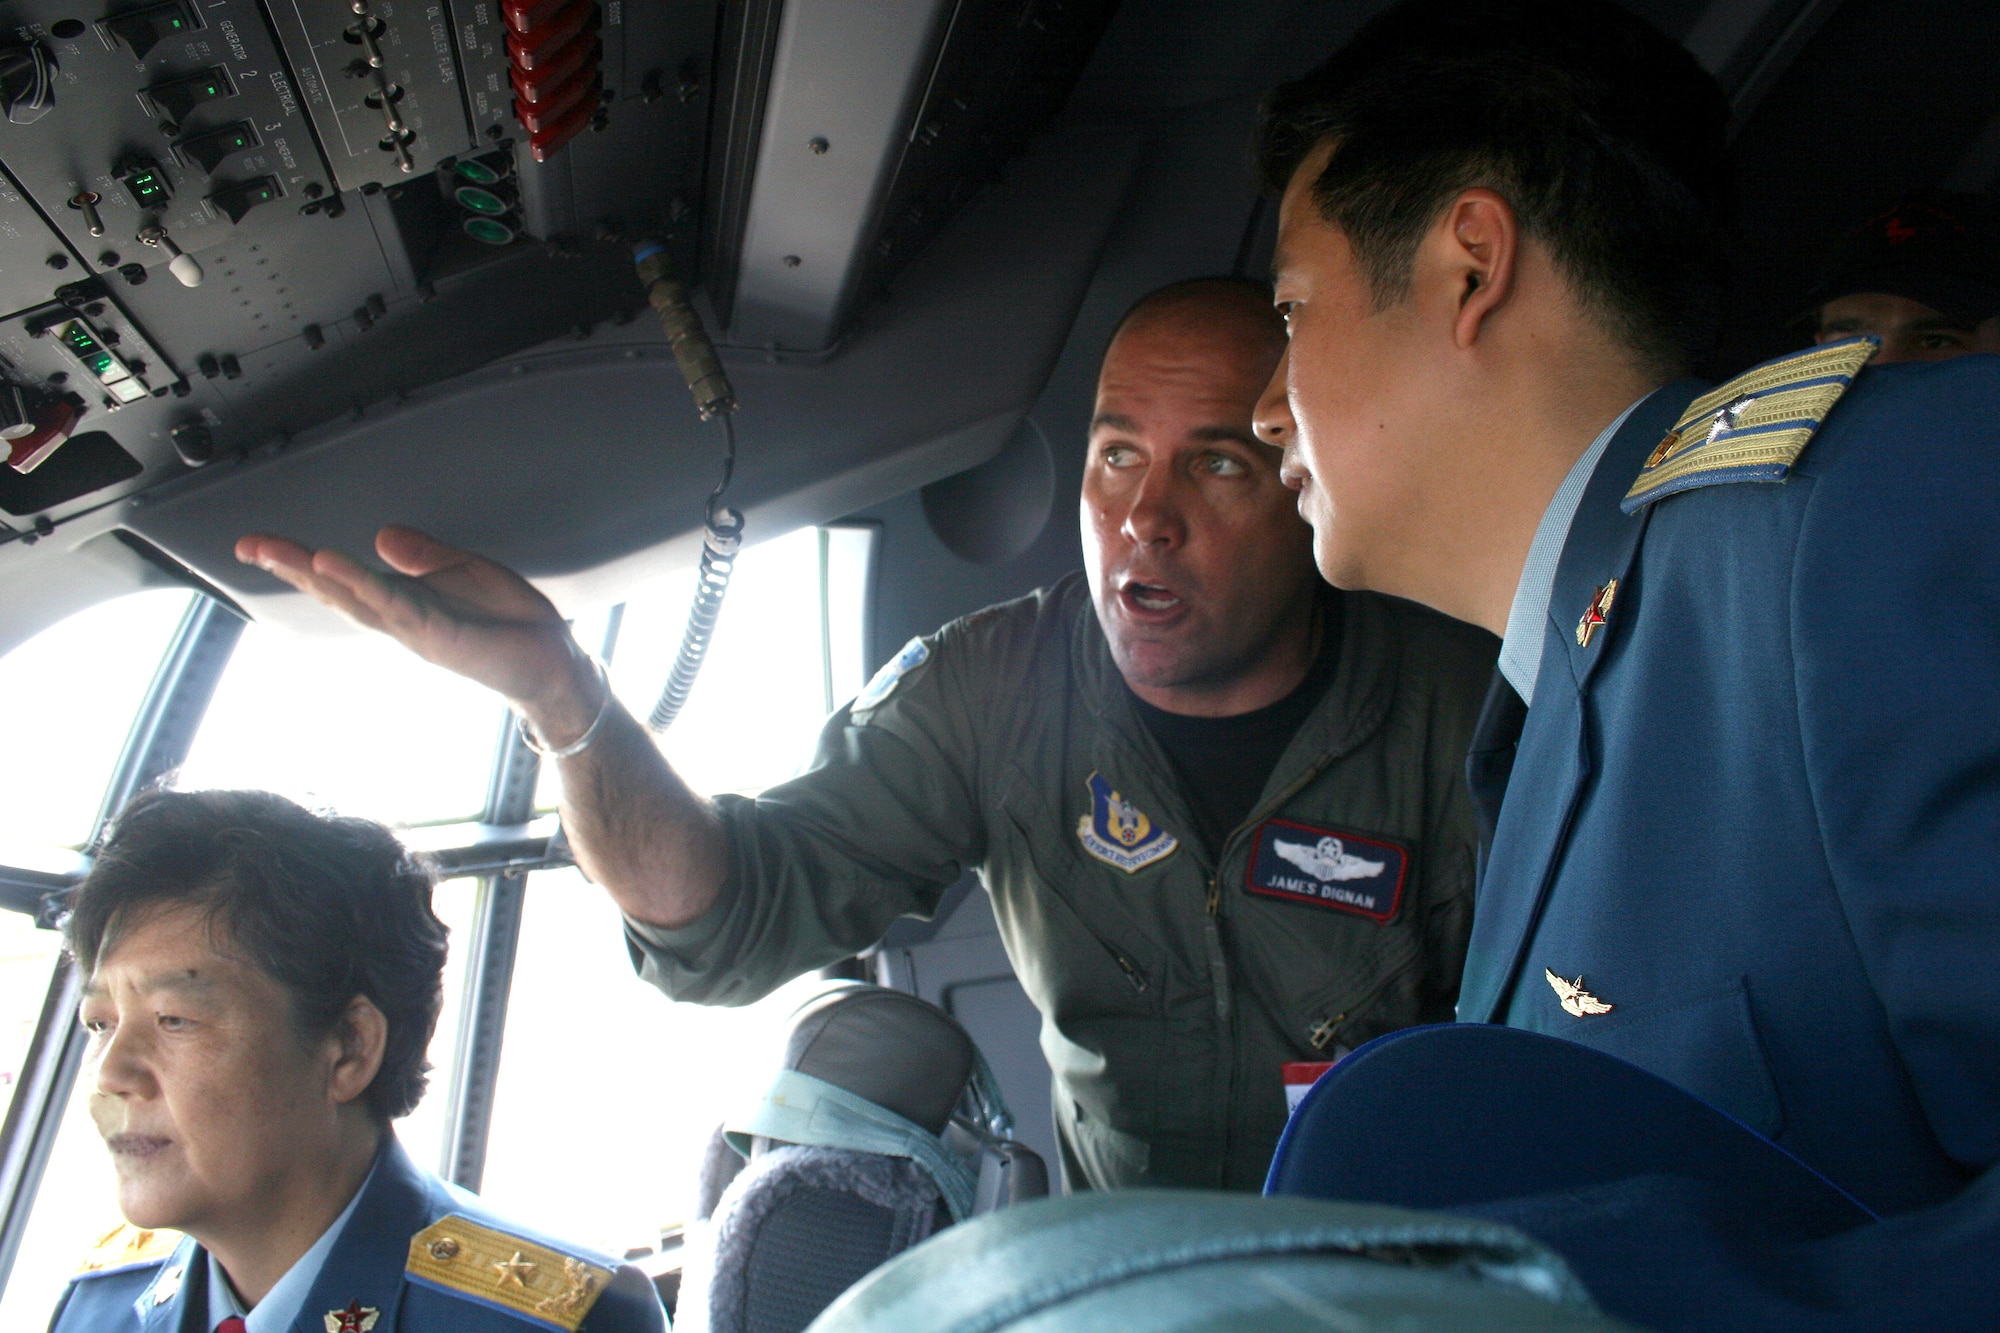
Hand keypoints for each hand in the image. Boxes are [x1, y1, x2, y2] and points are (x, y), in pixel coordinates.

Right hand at [235, 526, 601, 740]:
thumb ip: (422, 556)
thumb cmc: (508, 621)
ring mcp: (416, 628)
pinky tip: (335, 564)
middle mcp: (400, 619)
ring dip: (318, 576)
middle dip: (290, 569)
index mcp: (402, 601)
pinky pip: (394, 604)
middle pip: (335, 590)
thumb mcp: (461, 572)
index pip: (342, 578)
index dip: (299, 562)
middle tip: (247, 545)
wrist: (552, 658)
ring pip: (356, 598)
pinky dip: (363, 584)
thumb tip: (382, 536)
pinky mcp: (439, 632)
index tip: (256, 544)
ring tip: (280, 552)